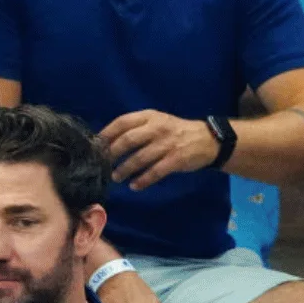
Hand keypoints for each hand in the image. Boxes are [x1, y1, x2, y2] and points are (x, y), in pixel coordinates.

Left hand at [99, 110, 219, 190]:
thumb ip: (135, 129)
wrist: (208, 139)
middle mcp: (158, 128)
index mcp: (150, 116)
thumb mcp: (157, 122)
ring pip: (140, 158)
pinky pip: (155, 171)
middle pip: (128, 140)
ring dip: (124, 169)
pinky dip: (142, 180)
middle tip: (102, 165)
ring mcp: (168, 143)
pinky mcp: (176, 159)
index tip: (95, 146)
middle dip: (112, 154)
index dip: (106, 134)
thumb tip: (106, 142)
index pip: (123, 122)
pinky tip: (134, 186)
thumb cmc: (174, 132)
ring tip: (116, 177)